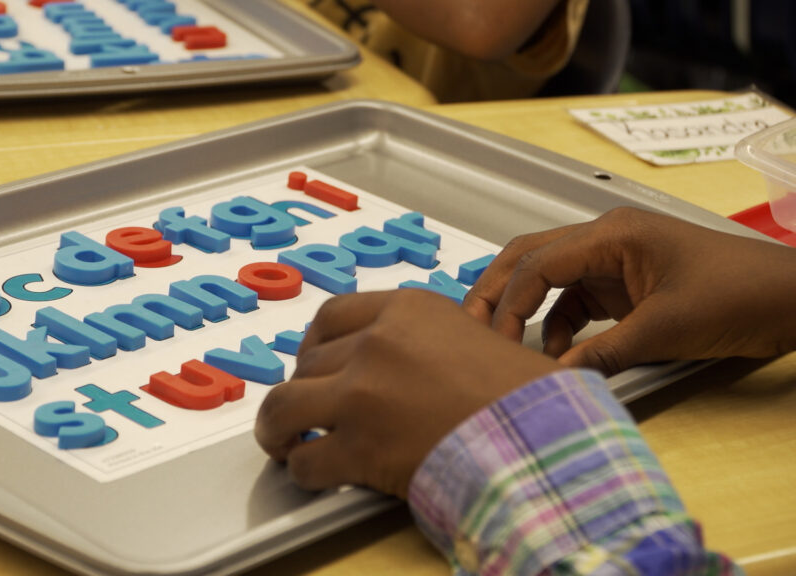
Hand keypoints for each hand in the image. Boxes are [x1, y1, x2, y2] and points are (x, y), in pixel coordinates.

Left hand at [254, 289, 559, 497]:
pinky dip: (303, 470)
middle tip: (306, 409)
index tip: (311, 361)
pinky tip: (314, 472)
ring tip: (284, 440)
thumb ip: (422, 341)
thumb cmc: (527, 399)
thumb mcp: (473, 338)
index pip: (332, 317)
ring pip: (286, 405)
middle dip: (305, 389)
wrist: (548, 441)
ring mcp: (362, 394)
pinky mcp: (359, 447)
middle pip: (308, 363)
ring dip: (279, 427)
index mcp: (407, 310)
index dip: (313, 345)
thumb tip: (392, 363)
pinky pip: (306, 459)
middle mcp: (377, 345)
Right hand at [463, 207, 795, 373]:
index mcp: (614, 233)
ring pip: (549, 280)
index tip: (492, 335)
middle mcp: (607, 239)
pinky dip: (558, 327)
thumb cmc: (742, 294)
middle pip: (531, 257)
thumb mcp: (666, 329)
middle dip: (498, 289)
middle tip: (468, 322)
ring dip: (526, 311)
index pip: (538, 260)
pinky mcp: (624, 285)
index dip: (508, 298)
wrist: (792, 300)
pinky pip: (575, 302)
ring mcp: (614, 261)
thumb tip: (555, 377)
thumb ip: (603, 353)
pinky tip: (555, 353)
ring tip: (504, 344)